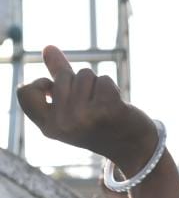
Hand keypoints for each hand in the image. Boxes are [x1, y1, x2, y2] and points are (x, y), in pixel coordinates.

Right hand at [16, 45, 154, 171]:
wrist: (134, 149)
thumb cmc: (101, 126)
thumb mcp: (73, 106)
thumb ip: (59, 77)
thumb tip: (49, 48)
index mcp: (50, 127)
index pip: (25, 94)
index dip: (39, 85)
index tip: (52, 90)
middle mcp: (64, 124)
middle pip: (63, 76)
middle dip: (79, 83)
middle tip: (93, 108)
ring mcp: (85, 117)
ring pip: (85, 75)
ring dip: (97, 86)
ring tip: (105, 108)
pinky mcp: (107, 110)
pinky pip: (104, 79)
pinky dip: (112, 88)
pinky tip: (117, 107)